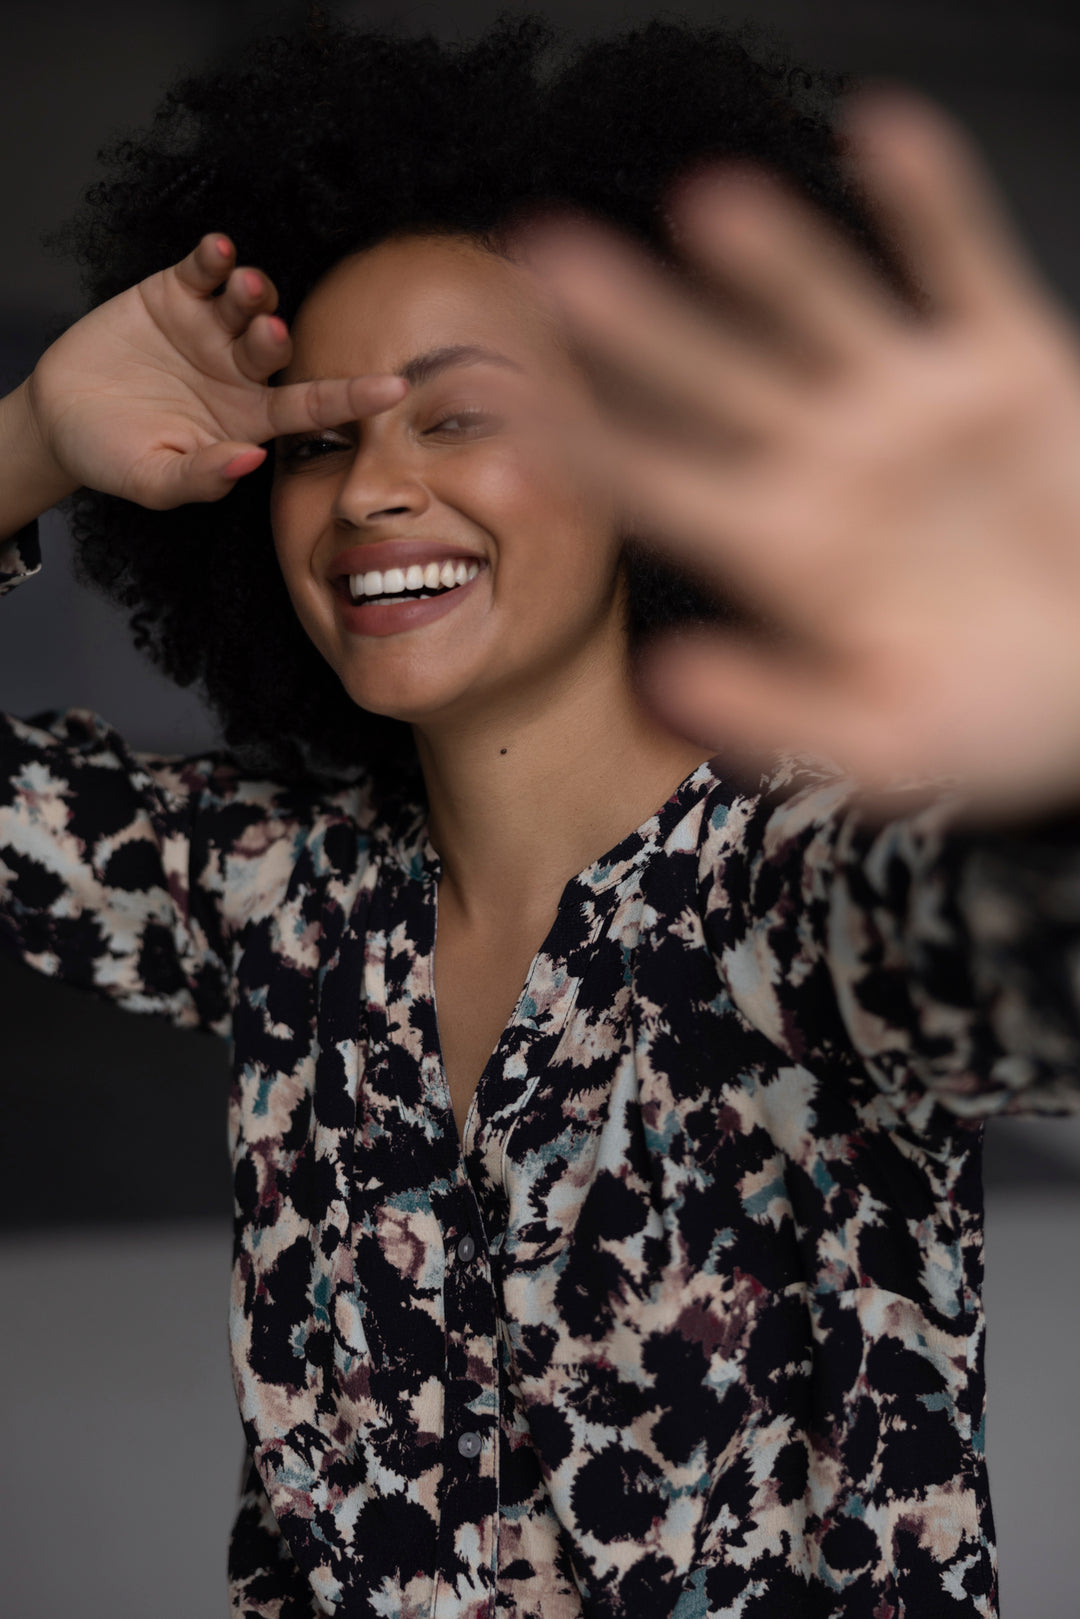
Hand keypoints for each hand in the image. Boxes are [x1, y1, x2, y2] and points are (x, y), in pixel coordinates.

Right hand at [24, 234, 404, 509]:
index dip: (352, 397)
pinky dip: (214, 258)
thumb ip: (200, 477)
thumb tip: (248, 461)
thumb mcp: (154, 480)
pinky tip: (219, 252)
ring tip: (245, 288)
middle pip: (277, 348)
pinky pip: (205, 270)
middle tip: (270, 332)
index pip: (312, 408)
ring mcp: (209, 329)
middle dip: (276, 337)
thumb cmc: (113, 458)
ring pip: (249, 304)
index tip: (394, 388)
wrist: (60, 420)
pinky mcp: (175, 294)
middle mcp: (238, 371)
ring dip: (254, 293)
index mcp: (249, 420)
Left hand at [524, 95, 1079, 820]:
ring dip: (768, 258)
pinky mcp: (1004, 363)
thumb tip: (663, 677)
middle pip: (712, 379)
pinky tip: (881, 132)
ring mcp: (909, 409)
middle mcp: (827, 465)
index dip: (584, 447)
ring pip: (820, 311)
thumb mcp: (887, 746)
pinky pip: (960, 266)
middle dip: (635, 323)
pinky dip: (928, 202)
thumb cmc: (995, 722)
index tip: (506, 415)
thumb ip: (778, 710)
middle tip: (547, 262)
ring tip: (706, 206)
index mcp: (783, 551)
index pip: (659, 485)